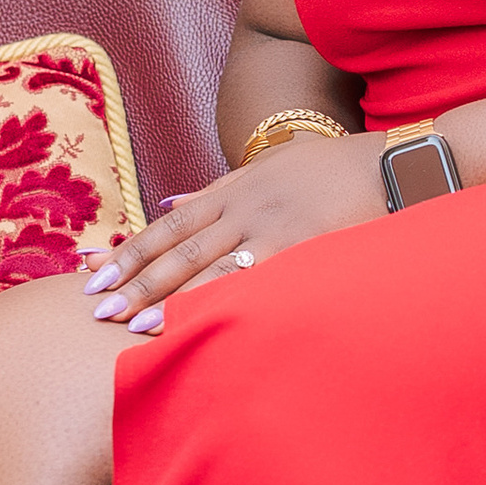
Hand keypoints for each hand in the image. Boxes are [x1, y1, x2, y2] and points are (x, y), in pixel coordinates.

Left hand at [78, 135, 387, 332]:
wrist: (391, 162)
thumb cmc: (332, 168)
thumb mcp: (267, 166)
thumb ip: (216, 189)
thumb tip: (168, 203)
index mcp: (233, 188)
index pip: (168, 223)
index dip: (130, 250)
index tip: (93, 272)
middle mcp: (243, 206)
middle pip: (177, 246)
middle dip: (134, 277)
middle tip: (95, 306)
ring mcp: (271, 226)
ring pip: (207, 264)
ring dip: (167, 294)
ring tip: (132, 322)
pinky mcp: (302, 246)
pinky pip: (254, 276)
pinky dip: (222, 298)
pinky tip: (200, 319)